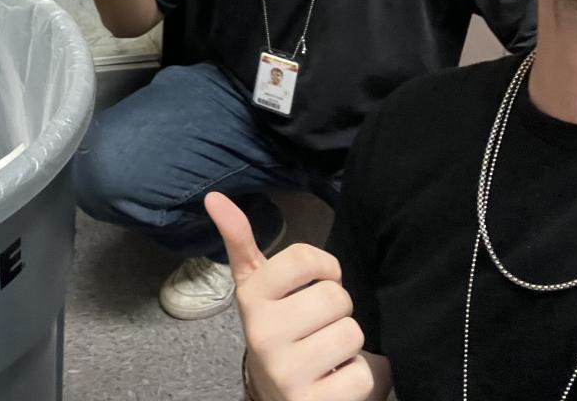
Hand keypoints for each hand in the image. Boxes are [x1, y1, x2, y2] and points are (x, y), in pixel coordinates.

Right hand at [206, 193, 376, 400]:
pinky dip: (360, 378)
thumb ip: (240, 240)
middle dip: (339, 310)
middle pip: (336, 296)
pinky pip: (362, 375)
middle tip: (320, 325)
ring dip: (350, 345)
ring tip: (328, 352)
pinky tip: (335, 379)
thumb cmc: (277, 328)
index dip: (326, 267)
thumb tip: (214, 196)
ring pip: (352, 334)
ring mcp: (285, 371)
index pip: (303, 258)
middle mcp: (262, 334)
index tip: (321, 280)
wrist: (279, 395)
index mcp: (251, 297)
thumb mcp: (256, 286)